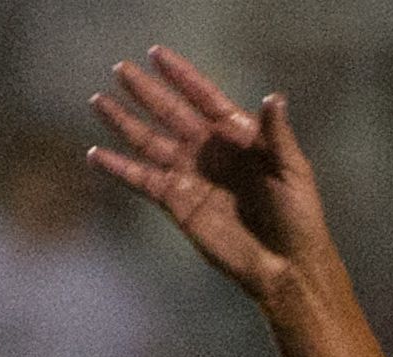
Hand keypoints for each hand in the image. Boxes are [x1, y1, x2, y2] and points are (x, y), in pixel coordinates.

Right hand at [88, 47, 331, 306]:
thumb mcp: (292, 170)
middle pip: (169, 112)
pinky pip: (142, 180)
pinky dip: (118, 168)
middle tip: (120, 69)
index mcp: (237, 134)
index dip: (181, 76)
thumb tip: (273, 97)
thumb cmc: (297, 215)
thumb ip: (278, 134)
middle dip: (145, 91)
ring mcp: (189, 175)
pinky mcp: (176, 203)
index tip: (157, 54)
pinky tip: (95, 155)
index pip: (203, 96)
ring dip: (124, 122)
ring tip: (98, 101)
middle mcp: (208, 149)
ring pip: (149, 141)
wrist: (284, 264)